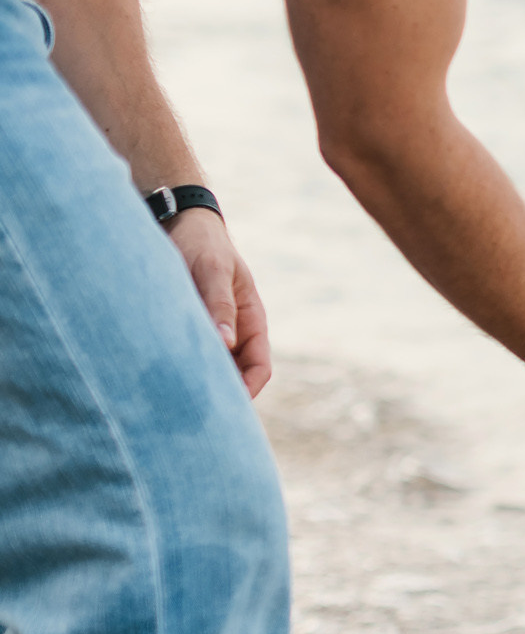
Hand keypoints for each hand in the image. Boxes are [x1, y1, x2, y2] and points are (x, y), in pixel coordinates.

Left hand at [166, 206, 272, 396]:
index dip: (247, 390)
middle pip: (235, 375)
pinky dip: (177, 367)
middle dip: (219, 394)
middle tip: (189, 411)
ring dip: (195, 380)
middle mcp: (234, 330)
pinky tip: (155, 374)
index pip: (260, 368)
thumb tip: (227, 344)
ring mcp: (211, 330)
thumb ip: (219, 304)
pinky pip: (187, 355)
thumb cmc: (202, 243)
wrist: (178, 222)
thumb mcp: (213, 270)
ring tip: (169, 396)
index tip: (224, 406)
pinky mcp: (187, 328)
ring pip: (210, 367)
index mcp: (252, 320)